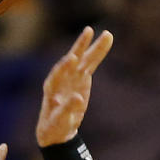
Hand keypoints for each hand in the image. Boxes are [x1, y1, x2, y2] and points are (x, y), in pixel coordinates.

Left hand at [35, 26, 112, 147]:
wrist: (57, 128)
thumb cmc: (54, 125)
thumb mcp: (59, 121)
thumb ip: (66, 109)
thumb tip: (78, 97)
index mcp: (51, 88)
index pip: (57, 74)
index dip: (64, 67)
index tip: (72, 59)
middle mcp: (61, 78)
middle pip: (71, 61)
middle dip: (79, 47)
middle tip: (88, 32)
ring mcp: (72, 76)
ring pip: (84, 59)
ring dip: (94, 47)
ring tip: (107, 34)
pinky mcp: (81, 78)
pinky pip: (91, 63)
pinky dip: (98, 53)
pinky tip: (107, 40)